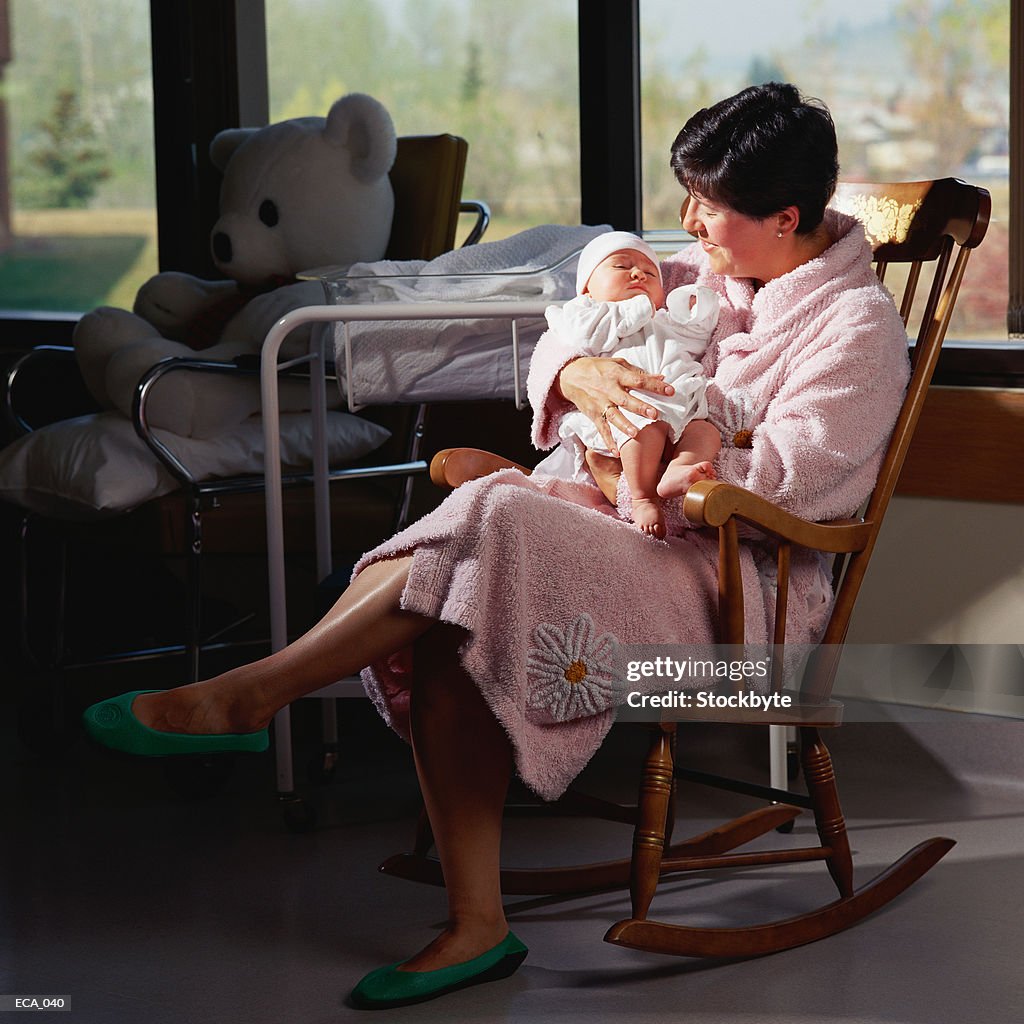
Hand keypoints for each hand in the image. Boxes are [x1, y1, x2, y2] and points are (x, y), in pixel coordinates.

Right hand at [557, 356, 674, 454]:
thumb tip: (661, 377)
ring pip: (613, 416)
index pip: (638, 380)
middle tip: (654, 414)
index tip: (671, 391)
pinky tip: (616, 452)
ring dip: (624, 425)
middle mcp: (609, 390)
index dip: (655, 385)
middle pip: (626, 400)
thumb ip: (639, 372)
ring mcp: (600, 403)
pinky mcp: (593, 415)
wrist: (570, 376)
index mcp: (617, 375)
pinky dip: (608, 441)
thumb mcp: (618, 364)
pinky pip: (601, 429)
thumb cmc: (597, 368)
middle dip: (639, 407)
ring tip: (635, 434)